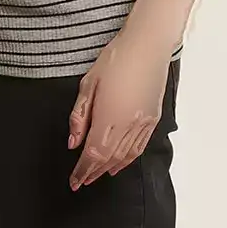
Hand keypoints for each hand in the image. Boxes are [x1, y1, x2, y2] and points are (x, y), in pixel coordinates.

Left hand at [67, 28, 172, 189]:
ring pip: (125, 156)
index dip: (82, 171)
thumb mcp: (88, 84)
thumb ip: (80, 116)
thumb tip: (73, 142)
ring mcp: (144, 122)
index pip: (93, 154)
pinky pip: (139, 147)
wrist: (147, 45)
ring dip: (109, 169)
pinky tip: (119, 164)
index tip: (74, 181)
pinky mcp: (153, 118)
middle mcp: (129, 124)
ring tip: (96, 176)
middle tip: (81, 182)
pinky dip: (127, 160)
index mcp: (110, 115)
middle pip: (109, 159)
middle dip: (93, 173)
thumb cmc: (116, 58)